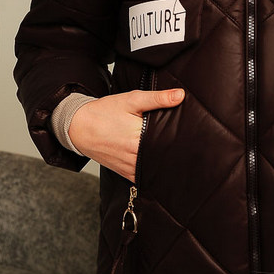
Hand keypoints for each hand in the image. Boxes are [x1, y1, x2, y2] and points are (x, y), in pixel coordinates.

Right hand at [69, 88, 184, 181]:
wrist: (78, 127)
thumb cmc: (104, 112)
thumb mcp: (131, 100)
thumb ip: (157, 98)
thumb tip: (180, 95)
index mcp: (138, 138)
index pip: (168, 143)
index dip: (183, 142)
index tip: (195, 140)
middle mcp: (134, 155)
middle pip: (163, 159)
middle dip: (176, 155)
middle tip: (192, 150)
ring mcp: (129, 166)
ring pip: (154, 171)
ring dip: (165, 166)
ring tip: (181, 161)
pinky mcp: (124, 172)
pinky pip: (143, 177)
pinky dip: (152, 174)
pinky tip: (162, 168)